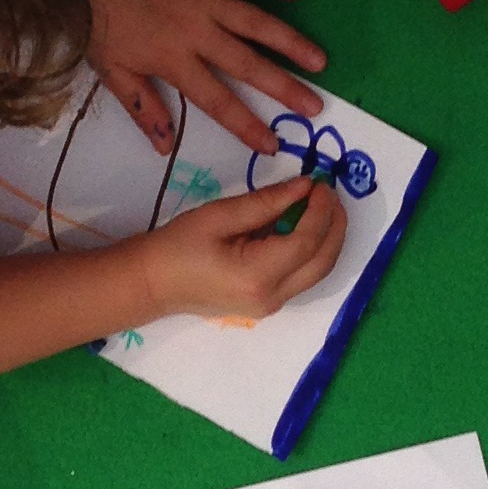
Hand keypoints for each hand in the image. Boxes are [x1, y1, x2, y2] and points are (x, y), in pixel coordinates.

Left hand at [84, 0, 325, 154]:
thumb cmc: (97, 19)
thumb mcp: (111, 71)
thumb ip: (143, 107)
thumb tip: (166, 147)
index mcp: (175, 61)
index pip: (218, 101)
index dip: (247, 125)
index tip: (273, 144)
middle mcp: (199, 32)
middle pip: (249, 65)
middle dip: (285, 88)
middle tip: (316, 106)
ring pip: (258, 22)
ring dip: (291, 42)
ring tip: (319, 60)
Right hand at [139, 170, 345, 320]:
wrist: (152, 283)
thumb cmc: (177, 246)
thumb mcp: (220, 216)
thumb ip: (266, 203)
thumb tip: (304, 187)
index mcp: (257, 276)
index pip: (306, 241)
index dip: (320, 210)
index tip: (320, 183)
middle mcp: (271, 297)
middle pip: (323, 262)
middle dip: (335, 226)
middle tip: (330, 194)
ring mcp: (271, 305)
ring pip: (317, 272)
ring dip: (327, 238)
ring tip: (322, 206)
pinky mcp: (268, 303)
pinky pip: (302, 276)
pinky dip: (311, 250)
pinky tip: (302, 225)